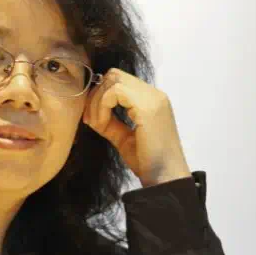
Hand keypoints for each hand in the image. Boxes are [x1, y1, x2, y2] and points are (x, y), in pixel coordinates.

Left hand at [82, 69, 191, 187]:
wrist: (164, 178)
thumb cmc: (148, 162)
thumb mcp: (124, 138)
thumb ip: (110, 123)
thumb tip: (90, 114)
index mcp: (151, 100)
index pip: (119, 81)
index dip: (100, 96)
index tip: (92, 119)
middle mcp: (154, 95)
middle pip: (114, 75)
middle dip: (96, 95)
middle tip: (91, 120)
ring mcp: (153, 98)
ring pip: (113, 80)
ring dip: (98, 102)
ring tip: (98, 125)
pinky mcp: (148, 107)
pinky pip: (115, 92)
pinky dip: (102, 107)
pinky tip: (102, 125)